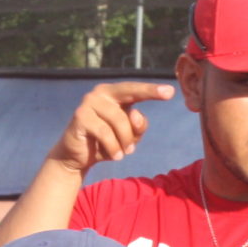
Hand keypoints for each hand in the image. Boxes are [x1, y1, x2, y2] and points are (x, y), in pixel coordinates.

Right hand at [52, 82, 176, 173]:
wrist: (77, 156)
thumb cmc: (105, 142)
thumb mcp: (128, 135)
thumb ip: (137, 125)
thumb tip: (135, 114)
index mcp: (114, 94)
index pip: (135, 89)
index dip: (152, 90)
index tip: (170, 91)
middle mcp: (101, 93)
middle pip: (129, 93)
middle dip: (148, 94)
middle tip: (163, 103)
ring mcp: (89, 102)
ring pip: (119, 121)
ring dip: (124, 141)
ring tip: (123, 153)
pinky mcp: (80, 116)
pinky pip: (105, 132)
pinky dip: (112, 147)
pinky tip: (114, 156)